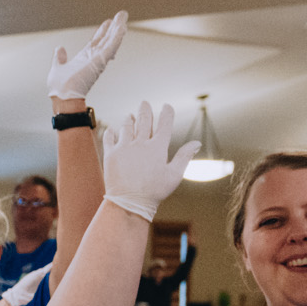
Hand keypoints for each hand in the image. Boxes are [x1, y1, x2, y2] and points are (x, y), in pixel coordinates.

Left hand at [47, 11, 125, 102]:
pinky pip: (111, 47)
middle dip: (114, 28)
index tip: (108, 23)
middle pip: (106, 39)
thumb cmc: (61, 88)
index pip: (96, 42)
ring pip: (110, 41)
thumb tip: (59, 48)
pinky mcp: (100, 61)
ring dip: (118, 29)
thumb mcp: (58, 67)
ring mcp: (98, 59)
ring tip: (124, 17)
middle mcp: (93, 58)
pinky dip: (117, 37)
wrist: (63, 97)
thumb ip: (59, 58)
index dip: (102, 32)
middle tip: (122, 16)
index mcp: (84, 59)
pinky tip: (122, 27)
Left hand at [101, 102, 199, 221]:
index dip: (166, 113)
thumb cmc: (155, 191)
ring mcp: (124, 147)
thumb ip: (184, 156)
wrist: (129, 203)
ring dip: (129, 119)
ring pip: (126, 127)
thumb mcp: (174, 175)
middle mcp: (140, 143)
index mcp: (158, 147)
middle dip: (145, 110)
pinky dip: (111, 132)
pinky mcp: (110, 154)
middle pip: (144, 121)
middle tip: (145, 103)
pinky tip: (112, 129)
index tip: (167, 106)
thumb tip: (197, 143)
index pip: (164, 124)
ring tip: (130, 115)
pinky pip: (109, 138)